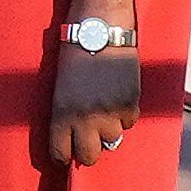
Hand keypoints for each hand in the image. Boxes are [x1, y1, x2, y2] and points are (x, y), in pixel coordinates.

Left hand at [46, 42, 140, 166]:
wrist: (99, 34)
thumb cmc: (73, 58)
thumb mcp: (60, 89)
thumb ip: (66, 113)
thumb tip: (76, 135)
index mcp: (61, 113)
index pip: (61, 152)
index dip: (63, 156)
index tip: (65, 156)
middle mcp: (85, 118)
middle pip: (89, 156)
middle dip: (88, 153)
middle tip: (89, 144)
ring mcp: (110, 112)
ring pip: (112, 139)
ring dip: (109, 130)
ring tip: (104, 113)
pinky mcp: (130, 103)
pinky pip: (129, 122)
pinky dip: (124, 115)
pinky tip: (117, 98)